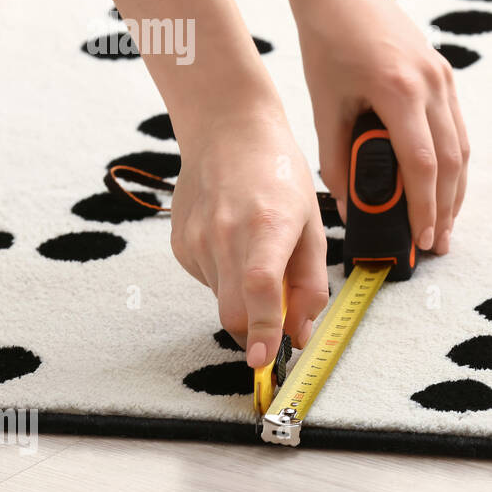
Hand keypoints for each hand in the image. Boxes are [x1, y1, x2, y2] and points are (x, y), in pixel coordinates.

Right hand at [169, 103, 328, 367]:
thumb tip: (300, 334)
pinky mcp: (180, 246)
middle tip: (278, 325)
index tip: (263, 359)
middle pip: (235, 312)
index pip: (260, 287)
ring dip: (245, 300)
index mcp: (267, 226)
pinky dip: (228, 279)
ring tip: (259, 255)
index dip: (262, 327)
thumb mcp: (311, 225)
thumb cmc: (278, 174)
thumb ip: (311, 284)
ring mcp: (196, 241)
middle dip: (257, 331)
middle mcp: (225, 235)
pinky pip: (209, 283)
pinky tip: (236, 244)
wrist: (227, 131)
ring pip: (223, 301)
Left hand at [296, 0, 469, 254]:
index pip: (422, 164)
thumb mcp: (324, 103)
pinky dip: (453, 163)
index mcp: (399, 90)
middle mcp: (431, 84)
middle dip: (446, 209)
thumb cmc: (326, 42)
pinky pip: (457, 129)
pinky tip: (445, 187)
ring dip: (456, 191)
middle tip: (437, 245)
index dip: (425, 206)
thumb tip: (348, 203)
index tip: (421, 239)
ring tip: (445, 225)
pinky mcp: (445, 75)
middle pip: (452, 162)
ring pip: (462, 148)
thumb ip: (336, 156)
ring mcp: (443, 78)